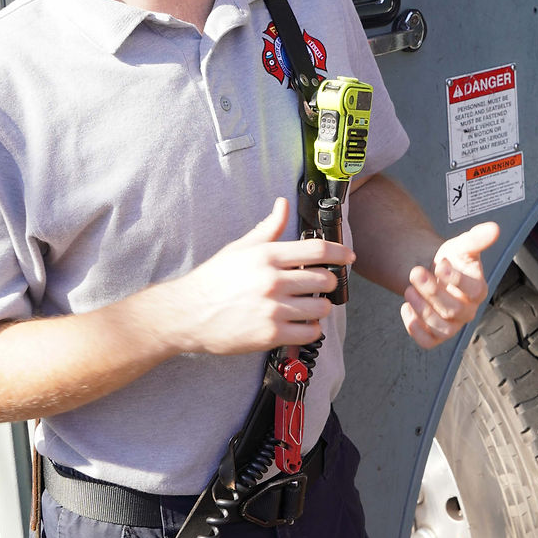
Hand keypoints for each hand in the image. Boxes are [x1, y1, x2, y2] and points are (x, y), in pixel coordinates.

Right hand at [159, 198, 353, 356]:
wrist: (188, 313)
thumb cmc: (214, 280)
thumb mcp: (240, 248)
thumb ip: (268, 228)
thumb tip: (283, 204)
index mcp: (268, 255)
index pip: (318, 248)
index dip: (340, 252)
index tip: (349, 257)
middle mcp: (273, 280)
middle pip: (324, 278)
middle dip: (329, 282)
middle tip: (323, 286)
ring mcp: (273, 308)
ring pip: (320, 307)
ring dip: (321, 307)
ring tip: (310, 306)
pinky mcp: (270, 333)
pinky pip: (309, 332)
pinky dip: (312, 329)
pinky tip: (303, 325)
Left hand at [401, 220, 499, 348]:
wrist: (430, 272)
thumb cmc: (449, 260)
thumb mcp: (461, 246)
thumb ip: (477, 239)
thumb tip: (493, 228)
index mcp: (478, 290)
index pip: (474, 291)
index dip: (457, 279)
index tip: (440, 263)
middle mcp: (467, 310)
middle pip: (453, 310)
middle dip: (432, 292)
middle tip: (415, 272)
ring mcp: (452, 325)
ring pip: (441, 328)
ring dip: (422, 310)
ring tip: (408, 289)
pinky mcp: (435, 335)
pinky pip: (427, 341)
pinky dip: (415, 328)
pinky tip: (406, 307)